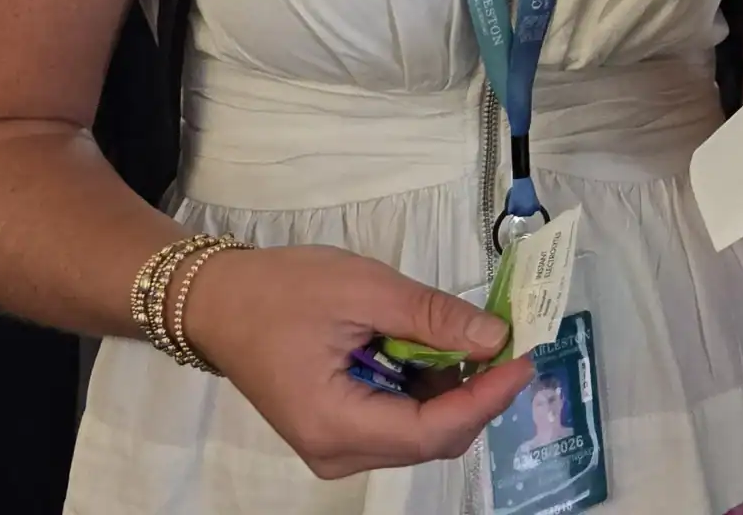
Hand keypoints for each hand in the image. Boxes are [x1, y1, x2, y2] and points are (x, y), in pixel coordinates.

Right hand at [184, 244, 532, 480]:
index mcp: (336, 426)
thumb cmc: (282, 291)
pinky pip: (400, 420)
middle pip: (431, 438)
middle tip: (512, 342)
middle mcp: (339, 453)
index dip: (486, 399)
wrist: (218, 300)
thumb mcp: (363, 289)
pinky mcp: (340, 429)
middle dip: (479, 393)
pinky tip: (445, 349)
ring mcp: (337, 446)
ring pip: (421, 432)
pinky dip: (431, 387)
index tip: (524, 359)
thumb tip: (495, 337)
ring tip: (482, 338)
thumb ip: (431, 316)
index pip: (432, 431)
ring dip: (458, 389)